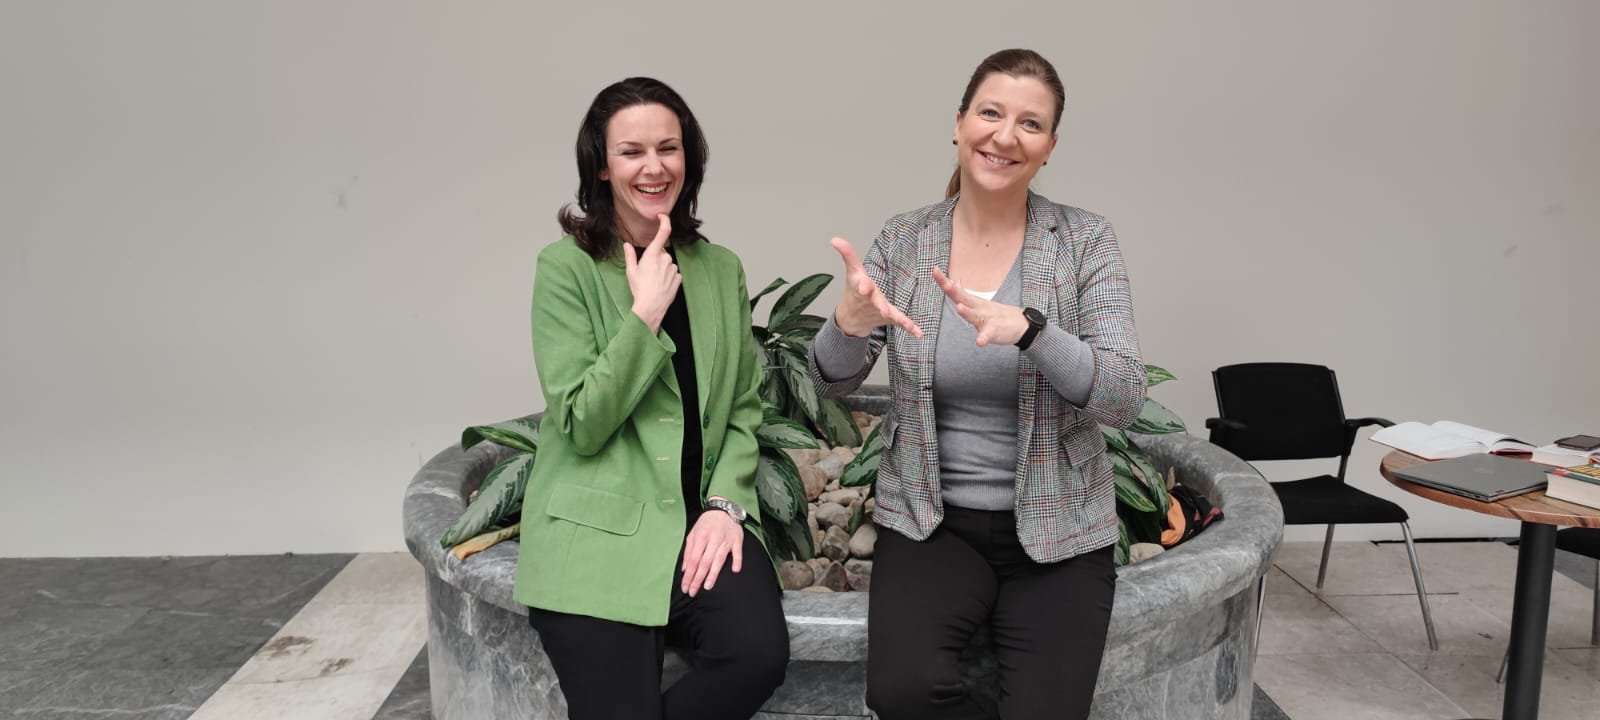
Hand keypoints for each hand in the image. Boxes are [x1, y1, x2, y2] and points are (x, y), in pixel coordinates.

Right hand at [625, 214, 680, 332]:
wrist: (651, 307)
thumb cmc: (639, 289)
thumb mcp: (631, 271)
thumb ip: (630, 255)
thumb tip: (627, 245)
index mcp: (653, 254)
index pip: (663, 232)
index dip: (665, 221)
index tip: (662, 216)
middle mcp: (666, 259)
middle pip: (662, 252)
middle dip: (656, 258)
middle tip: (646, 271)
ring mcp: (673, 268)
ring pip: (668, 263)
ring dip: (662, 268)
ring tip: (653, 280)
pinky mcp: (678, 278)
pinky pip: (673, 273)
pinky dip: (668, 276)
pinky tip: (660, 285)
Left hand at [681, 501, 743, 596]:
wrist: (723, 509)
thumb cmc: (706, 524)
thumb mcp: (693, 533)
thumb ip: (688, 551)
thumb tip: (685, 569)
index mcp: (700, 537)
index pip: (693, 560)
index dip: (689, 575)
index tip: (686, 587)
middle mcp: (712, 539)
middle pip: (704, 562)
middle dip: (697, 578)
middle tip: (693, 592)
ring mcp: (725, 540)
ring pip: (719, 559)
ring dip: (713, 574)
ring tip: (707, 586)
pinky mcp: (737, 540)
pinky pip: (738, 551)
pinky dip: (737, 560)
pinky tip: (734, 570)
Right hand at [829, 237, 922, 338]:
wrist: (851, 318)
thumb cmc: (853, 291)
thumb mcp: (852, 270)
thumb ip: (847, 253)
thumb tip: (834, 239)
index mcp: (862, 288)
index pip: (861, 285)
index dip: (863, 286)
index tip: (864, 286)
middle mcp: (871, 301)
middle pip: (876, 301)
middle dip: (879, 304)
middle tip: (883, 309)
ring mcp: (880, 311)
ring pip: (890, 314)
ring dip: (898, 318)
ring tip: (908, 324)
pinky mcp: (889, 318)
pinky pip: (900, 322)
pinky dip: (909, 327)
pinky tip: (919, 332)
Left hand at [932, 267, 1028, 346]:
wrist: (1022, 325)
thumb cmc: (997, 314)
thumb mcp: (979, 303)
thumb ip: (964, 294)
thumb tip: (954, 281)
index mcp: (973, 302)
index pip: (956, 291)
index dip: (944, 282)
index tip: (934, 270)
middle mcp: (979, 308)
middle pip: (964, 298)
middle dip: (953, 291)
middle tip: (945, 283)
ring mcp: (987, 319)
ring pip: (975, 316)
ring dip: (967, 312)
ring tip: (959, 308)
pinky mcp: (994, 331)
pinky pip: (987, 335)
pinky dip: (983, 338)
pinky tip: (979, 342)